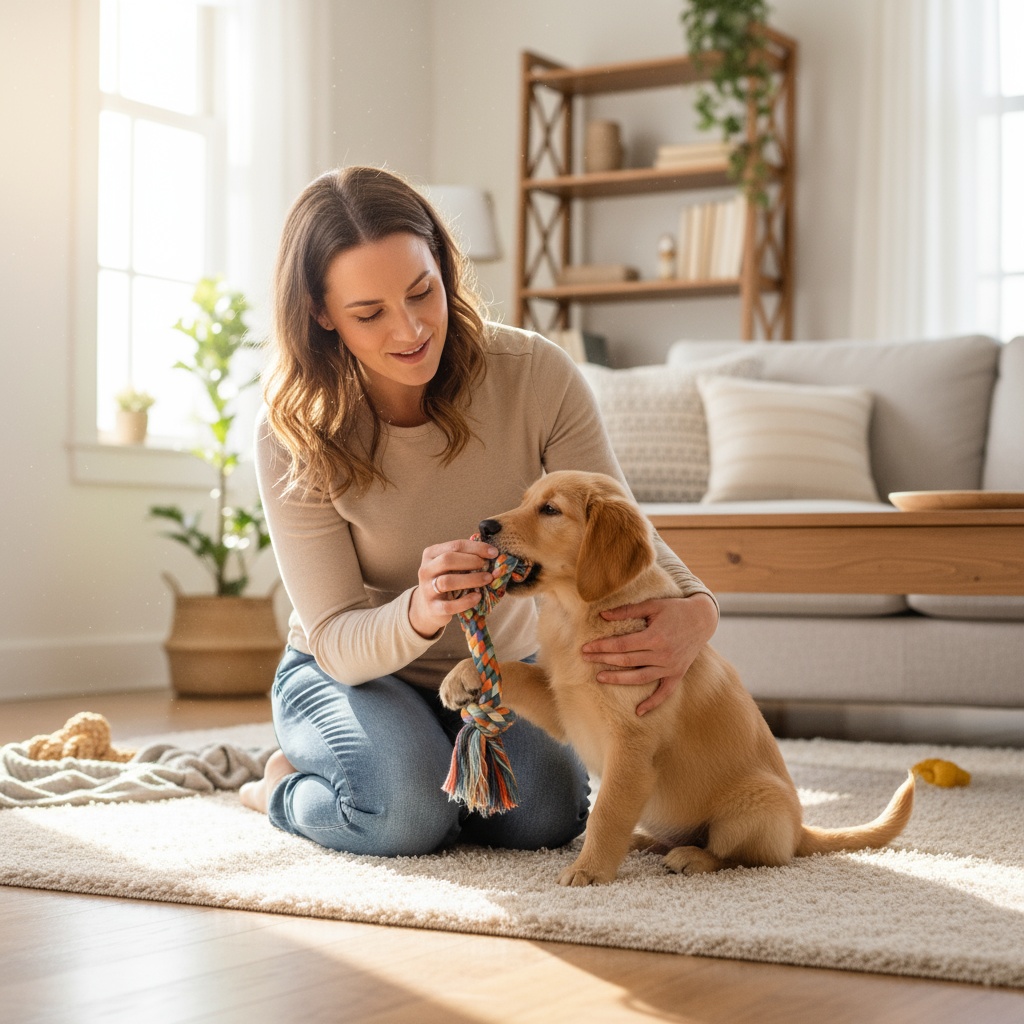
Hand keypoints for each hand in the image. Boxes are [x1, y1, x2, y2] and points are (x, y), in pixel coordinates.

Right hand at [409, 538, 498, 638]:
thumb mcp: (451, 566)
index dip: (477, 548)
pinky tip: (477, 597)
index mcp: (431, 554)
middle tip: (487, 566)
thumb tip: (492, 553)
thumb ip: (467, 557)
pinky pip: (449, 605)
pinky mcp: (432, 608)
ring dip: (471, 579)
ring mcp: (427, 589)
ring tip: (487, 579)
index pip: (455, 546)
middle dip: (472, 561)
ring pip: (447, 581)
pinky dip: (466, 601)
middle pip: (447, 560)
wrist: (428, 606)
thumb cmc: (446, 580)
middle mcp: (426, 569)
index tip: (494, 552)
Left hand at [581, 593, 717, 716]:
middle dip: (604, 659)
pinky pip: (664, 693)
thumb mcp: (652, 605)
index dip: (602, 646)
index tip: (586, 647)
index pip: (622, 645)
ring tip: (599, 678)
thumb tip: (602, 615)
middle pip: (627, 661)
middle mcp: (662, 655)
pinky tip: (638, 712)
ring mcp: (670, 667)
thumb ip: (627, 611)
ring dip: (618, 679)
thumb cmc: (674, 609)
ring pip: (640, 678)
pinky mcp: (677, 674)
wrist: (702, 619)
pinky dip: (653, 703)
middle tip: (585, 659)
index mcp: (655, 637)